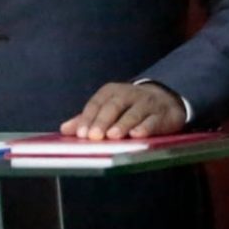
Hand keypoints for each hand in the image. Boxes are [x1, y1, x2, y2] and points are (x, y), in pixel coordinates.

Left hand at [60, 81, 185, 139]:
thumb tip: (64, 129)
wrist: (165, 100)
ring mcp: (147, 103)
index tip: (81, 133)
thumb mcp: (107, 109)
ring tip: (113, 136)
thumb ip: (87, 119)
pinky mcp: (163, 114)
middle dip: (103, 121)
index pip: (96, 103)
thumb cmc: (129, 107)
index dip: (88, 118)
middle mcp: (129, 94)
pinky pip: (153, 120)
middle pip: (113, 106)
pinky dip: (146, 127)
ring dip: (123, 124)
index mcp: (111, 91)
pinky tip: (137, 135)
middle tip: (94, 136)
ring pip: (133, 113)